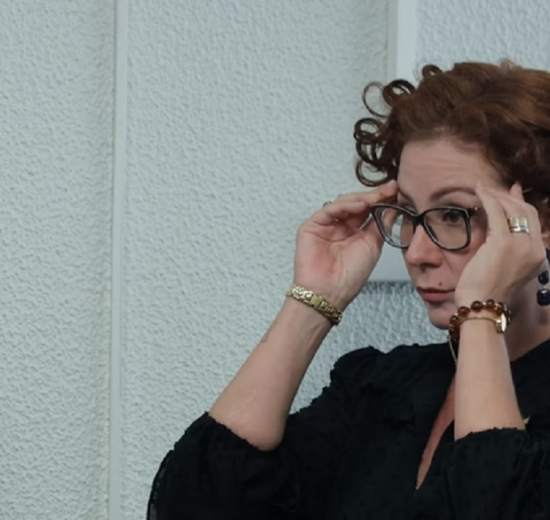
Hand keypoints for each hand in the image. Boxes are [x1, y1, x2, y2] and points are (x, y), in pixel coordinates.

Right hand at [293, 182, 397, 309]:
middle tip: (389, 190)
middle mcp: (340, 227)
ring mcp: (325, 225)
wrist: (330, 293)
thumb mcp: (372, 246)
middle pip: (356, 204)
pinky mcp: (311, 226)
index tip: (396, 191)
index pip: (368, 211)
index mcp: (354, 233)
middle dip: (373, 196)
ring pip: (343, 204)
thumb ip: (380, 225)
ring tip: (376, 198)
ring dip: (361, 199)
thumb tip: (392, 207)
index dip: (381, 200)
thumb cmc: (349, 278)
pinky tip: (360, 205)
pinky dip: (345, 205)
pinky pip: (329, 210)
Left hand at [455, 182, 546, 305]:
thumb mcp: (507, 269)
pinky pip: (497, 212)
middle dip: (510, 197)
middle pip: (527, 212)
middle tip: (495, 189)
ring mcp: (521, 245)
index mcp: (538, 256)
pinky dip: (488, 199)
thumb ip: (511, 252)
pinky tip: (479, 191)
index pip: (534, 222)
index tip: (513, 192)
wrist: (482, 305)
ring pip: (513, 209)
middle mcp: (535, 248)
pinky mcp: (503, 242)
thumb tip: (501, 234)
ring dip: (497, 196)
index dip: (522, 204)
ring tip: (483, 189)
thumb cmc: (487, 291)